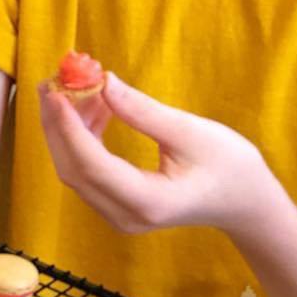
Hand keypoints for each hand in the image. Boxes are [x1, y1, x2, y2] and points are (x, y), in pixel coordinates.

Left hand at [37, 71, 275, 234]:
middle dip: (57, 125)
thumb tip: (103, 81)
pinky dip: (82, 140)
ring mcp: (119, 215)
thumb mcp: (190, 132)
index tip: (55, 91)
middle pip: (73, 170)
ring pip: (76, 171)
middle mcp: (126, 215)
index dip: (67, 127)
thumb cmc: (229, 166)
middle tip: (51, 82)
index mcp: (147, 201)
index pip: (91, 164)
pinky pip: (88, 172)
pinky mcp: (119, 206)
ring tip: (72, 88)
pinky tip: (93, 109)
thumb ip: (142, 111)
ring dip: (68, 130)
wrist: (246, 202)